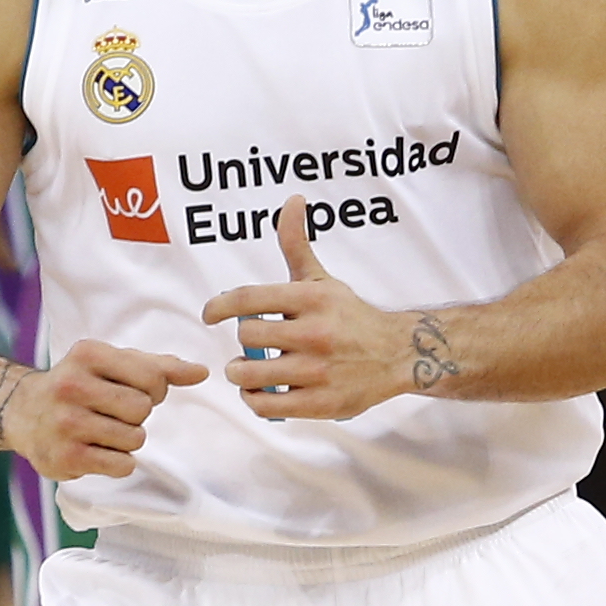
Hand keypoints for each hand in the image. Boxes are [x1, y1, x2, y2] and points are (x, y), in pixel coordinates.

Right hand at [0, 334, 208, 482]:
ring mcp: (66, 422)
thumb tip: (201, 372)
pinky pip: (122, 464)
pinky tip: (96, 450)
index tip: (134, 391)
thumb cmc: (80, 384)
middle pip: (143, 409)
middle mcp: (72, 385)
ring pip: (135, 438)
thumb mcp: (113, 364)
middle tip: (113, 413)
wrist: (23, 413)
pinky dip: (118, 461)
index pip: (153, 376)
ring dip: (127, 440)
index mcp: (88, 354)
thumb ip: (158, 366)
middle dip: (137, 415)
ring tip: (102, 431)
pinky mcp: (66, 457)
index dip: (154, 389)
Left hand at [202, 199, 442, 421]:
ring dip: (242, 373)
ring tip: (251, 369)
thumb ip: (296, 244)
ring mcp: (318, 371)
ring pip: (249, 373)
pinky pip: (265, 405)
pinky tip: (263, 390)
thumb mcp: (322, 280)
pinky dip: (255, 398)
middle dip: (244, 340)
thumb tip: (292, 200)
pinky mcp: (320, 403)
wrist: (397, 355)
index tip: (209, 315)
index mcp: (311, 299)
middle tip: (255, 344)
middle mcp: (315, 333)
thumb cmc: (350, 317)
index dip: (219, 307)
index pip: (248, 299)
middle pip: (246, 336)